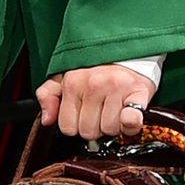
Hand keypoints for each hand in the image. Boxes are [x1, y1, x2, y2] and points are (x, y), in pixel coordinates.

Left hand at [37, 63, 158, 141]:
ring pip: (109, 130)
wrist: (130, 52)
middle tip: (102, 112)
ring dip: (113, 126)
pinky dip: (131, 123)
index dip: (77, 126)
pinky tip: (128, 116)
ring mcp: (116, 87)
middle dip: (95, 127)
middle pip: (88, 132)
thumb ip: (48, 95)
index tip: (85, 115)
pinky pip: (131, 119)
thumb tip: (46, 119)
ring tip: (116, 110)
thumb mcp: (64, 77)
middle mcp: (93, 84)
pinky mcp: (138, 92)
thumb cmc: (97, 68)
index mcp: (72, 82)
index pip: (67, 127)